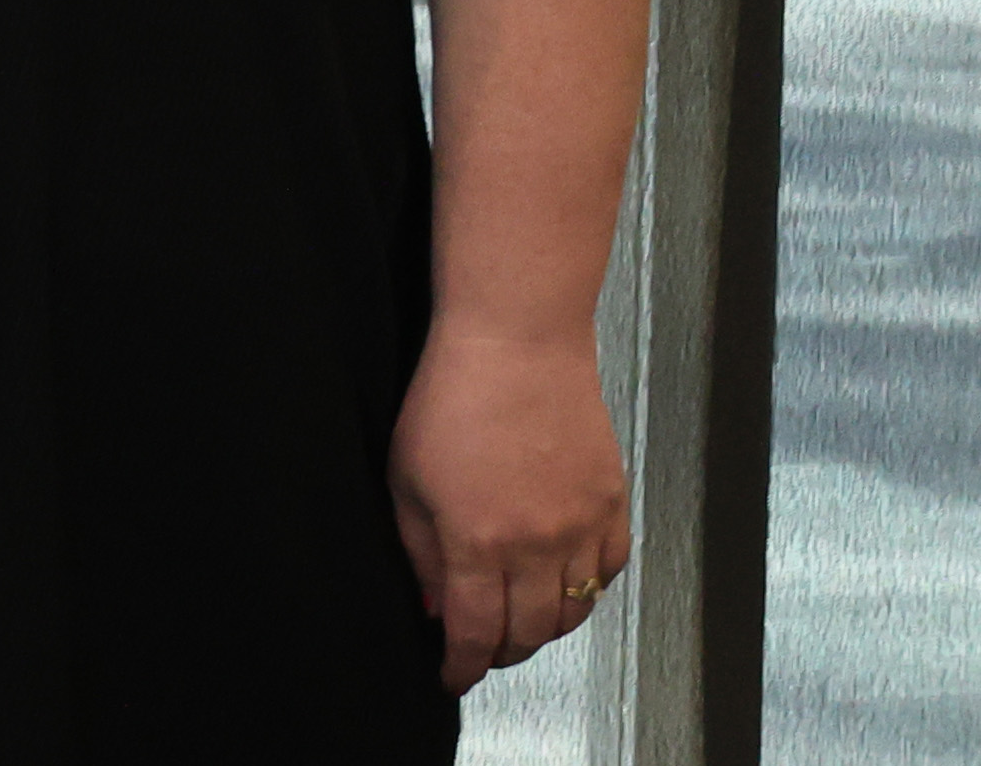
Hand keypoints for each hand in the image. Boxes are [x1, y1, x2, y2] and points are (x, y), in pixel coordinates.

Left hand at [390, 323, 626, 692]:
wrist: (517, 343)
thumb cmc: (451, 398)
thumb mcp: (406, 480)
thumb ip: (421, 551)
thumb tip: (434, 606)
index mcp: (477, 541)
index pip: (474, 632)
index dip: (461, 665)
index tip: (451, 676)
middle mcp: (537, 543)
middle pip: (529, 633)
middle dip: (501, 653)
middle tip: (483, 651)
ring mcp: (581, 525)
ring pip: (574, 610)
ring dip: (544, 628)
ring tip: (518, 622)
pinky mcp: (612, 503)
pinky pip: (610, 570)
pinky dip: (587, 590)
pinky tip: (562, 583)